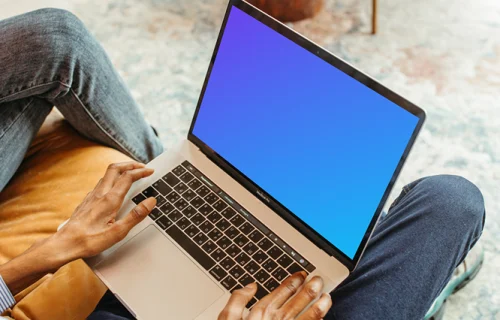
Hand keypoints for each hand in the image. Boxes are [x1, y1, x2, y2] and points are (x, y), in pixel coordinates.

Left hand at [0, 161, 155, 294]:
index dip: (141, 172)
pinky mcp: (87, 201)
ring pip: (107, 174)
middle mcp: (100, 194)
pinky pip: (101, 183)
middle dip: (130, 164)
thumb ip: (136, 215)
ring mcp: (92, 196)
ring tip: (131, 173)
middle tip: (141, 167)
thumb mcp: (118, 232)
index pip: (128, 177)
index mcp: (110, 200)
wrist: (64, 244)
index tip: (150, 172)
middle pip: (116, 168)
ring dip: (121, 170)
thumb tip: (150, 202)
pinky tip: (114, 187)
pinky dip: (112, 179)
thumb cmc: (89, 240)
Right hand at [218, 272, 331, 319]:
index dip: (295, 280)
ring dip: (321, 304)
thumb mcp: (227, 318)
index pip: (284, 290)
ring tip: (327, 297)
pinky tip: (322, 318)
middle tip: (319, 280)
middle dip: (312, 287)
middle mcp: (278, 319)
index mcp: (263, 311)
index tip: (302, 274)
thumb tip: (251, 286)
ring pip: (311, 315)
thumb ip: (238, 299)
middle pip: (300, 299)